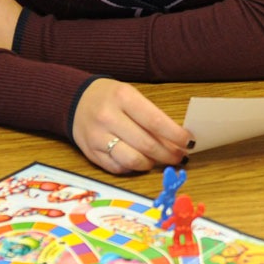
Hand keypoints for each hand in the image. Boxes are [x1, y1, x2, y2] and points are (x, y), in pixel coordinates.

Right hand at [72, 79, 190, 174]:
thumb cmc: (110, 98)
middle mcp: (108, 117)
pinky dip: (133, 167)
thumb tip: (177, 139)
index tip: (188, 142)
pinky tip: (139, 160)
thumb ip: (151, 116)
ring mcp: (97, 137)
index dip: (176, 135)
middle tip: (179, 156)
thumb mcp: (130, 95)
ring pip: (133, 160)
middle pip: (147, 144)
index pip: (155, 121)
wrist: (75, 100)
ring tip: (158, 159)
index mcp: (122, 97)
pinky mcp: (91, 153)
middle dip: (169, 154)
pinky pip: (118, 168)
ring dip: (152, 163)